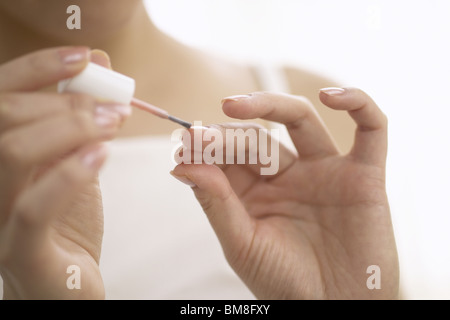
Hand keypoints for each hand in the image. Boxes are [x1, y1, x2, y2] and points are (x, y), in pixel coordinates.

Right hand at [0, 47, 128, 298]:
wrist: (68, 283)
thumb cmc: (67, 222)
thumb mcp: (76, 162)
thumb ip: (80, 120)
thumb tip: (99, 66)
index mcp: (0, 156)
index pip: (0, 98)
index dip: (37, 69)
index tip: (83, 57)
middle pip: (5, 119)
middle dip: (66, 103)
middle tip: (114, 105)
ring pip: (11, 153)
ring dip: (69, 128)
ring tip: (113, 124)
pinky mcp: (20, 251)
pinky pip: (32, 208)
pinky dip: (69, 173)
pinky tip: (101, 155)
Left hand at [172, 89, 398, 298]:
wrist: (335, 311)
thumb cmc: (285, 284)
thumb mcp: (242, 245)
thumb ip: (216, 203)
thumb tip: (181, 164)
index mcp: (257, 192)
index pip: (230, 156)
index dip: (208, 146)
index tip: (184, 142)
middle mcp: (289, 175)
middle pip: (259, 136)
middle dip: (230, 135)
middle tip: (203, 135)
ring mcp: (326, 171)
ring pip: (301, 120)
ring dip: (271, 104)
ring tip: (234, 106)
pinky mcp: (364, 176)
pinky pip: (371, 130)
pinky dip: (359, 104)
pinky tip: (332, 96)